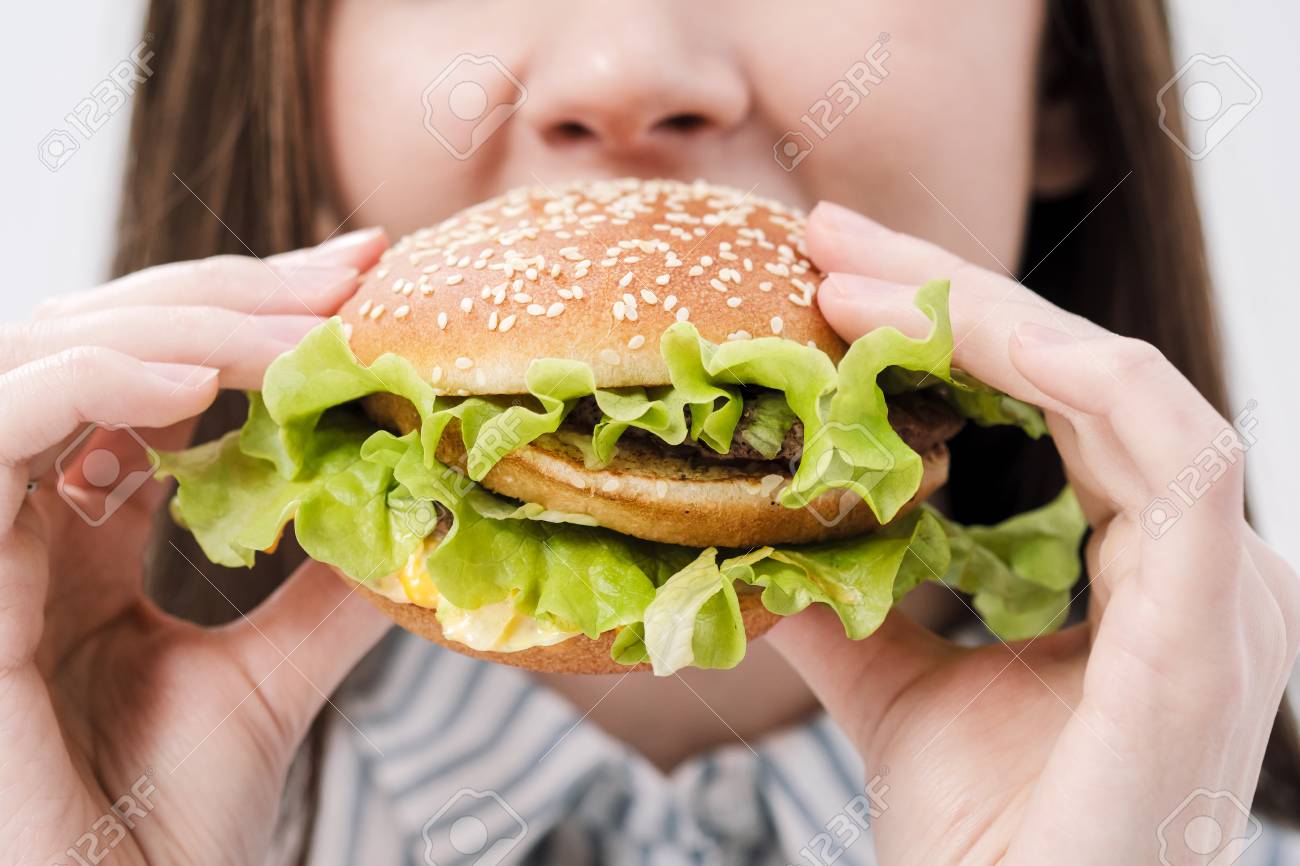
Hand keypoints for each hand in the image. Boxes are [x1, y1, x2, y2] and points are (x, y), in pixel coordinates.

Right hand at [0, 229, 392, 865]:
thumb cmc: (153, 838)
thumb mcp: (263, 686)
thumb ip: (323, 594)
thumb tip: (413, 503)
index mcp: (74, 535)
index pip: (152, 376)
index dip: (249, 315)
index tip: (363, 280)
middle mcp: (14, 516)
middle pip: (99, 339)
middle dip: (229, 294)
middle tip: (350, 277)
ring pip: (42, 353)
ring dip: (183, 325)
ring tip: (303, 337)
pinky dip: (96, 382)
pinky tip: (199, 387)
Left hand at [768, 203, 1299, 864]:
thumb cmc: (986, 841)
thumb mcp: (898, 686)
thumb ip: (855, 601)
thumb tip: (769, 533)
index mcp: (1142, 568)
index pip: (1053, 400)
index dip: (951, 325)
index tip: (834, 279)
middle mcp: (1196, 562)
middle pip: (1082, 370)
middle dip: (953, 290)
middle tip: (832, 237)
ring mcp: (1219, 586)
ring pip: (1121, 381)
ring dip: (990, 315)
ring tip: (857, 282)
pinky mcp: (1212, 617)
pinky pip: (1164, 447)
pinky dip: (1067, 372)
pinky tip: (960, 332)